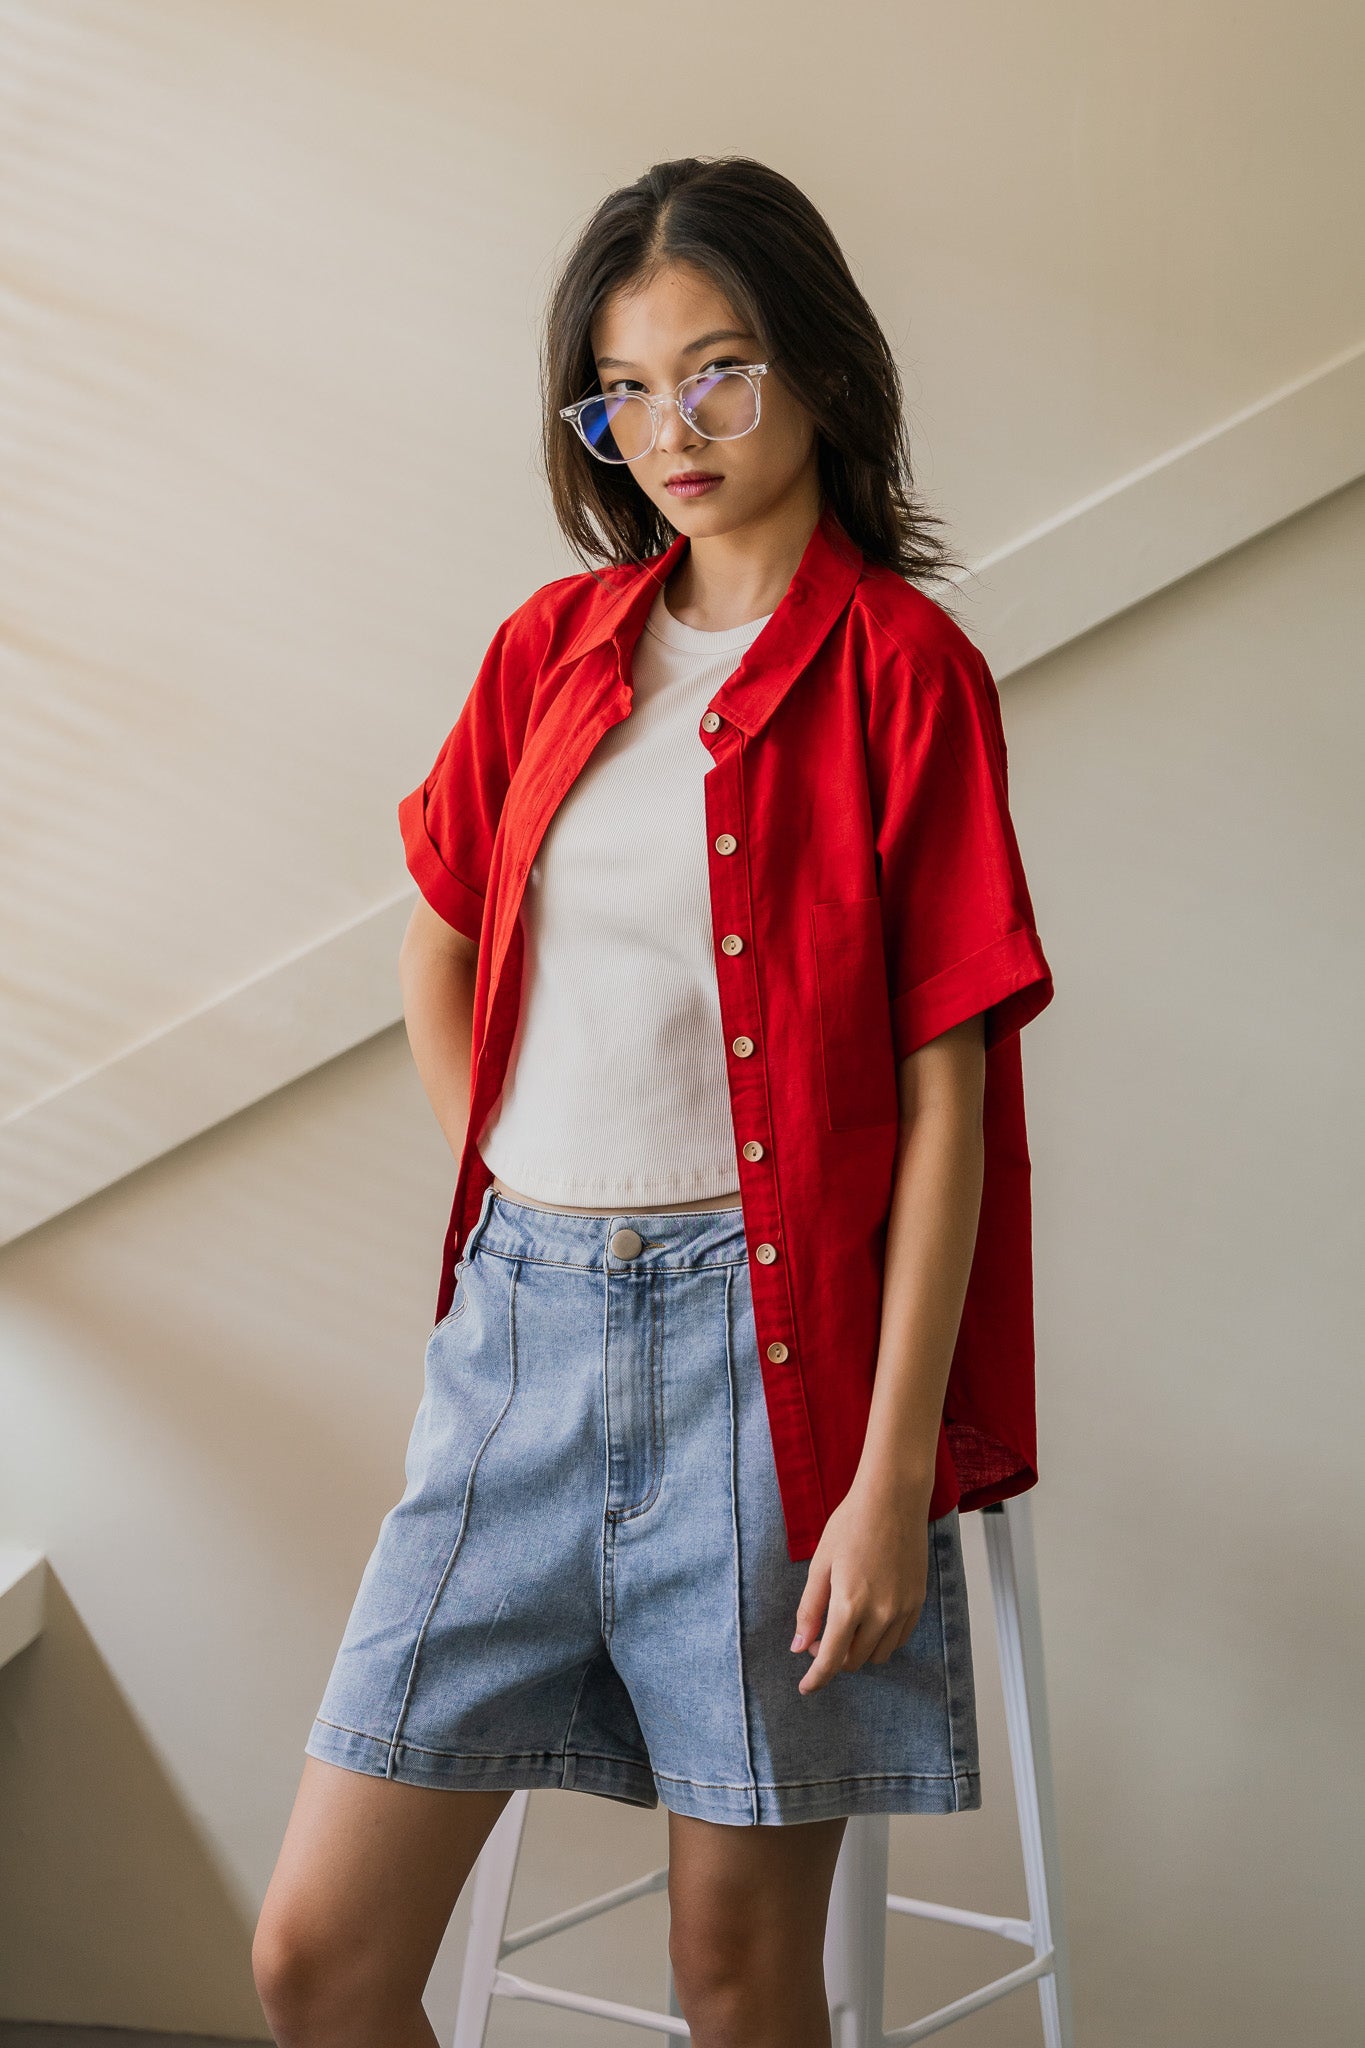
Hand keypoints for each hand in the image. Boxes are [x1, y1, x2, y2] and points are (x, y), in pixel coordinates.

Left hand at [790, 1476, 930, 1694]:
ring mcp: (903, 1609)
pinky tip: (869, 1619)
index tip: (806, 1688)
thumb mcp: (820, 1564)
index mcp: (849, 1603)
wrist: (893, 1499)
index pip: (830, 1658)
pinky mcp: (917, 1601)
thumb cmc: (851, 1524)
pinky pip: (899, 1639)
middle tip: (820, 1636)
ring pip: (878, 1655)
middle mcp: (880, 1613)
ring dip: (858, 1651)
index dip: (816, 1678)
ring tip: (846, 1625)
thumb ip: (810, 1609)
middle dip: (834, 1658)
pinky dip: (881, 1640)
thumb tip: (798, 1647)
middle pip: (854, 1661)